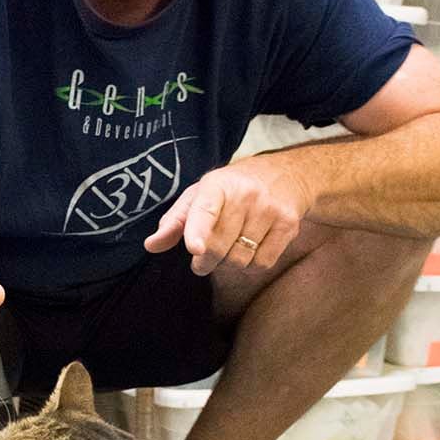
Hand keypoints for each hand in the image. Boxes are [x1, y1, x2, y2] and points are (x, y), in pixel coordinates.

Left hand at [144, 156, 313, 274]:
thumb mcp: (201, 195)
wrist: (286, 174)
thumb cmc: (233, 188)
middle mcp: (246, 194)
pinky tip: (250, 248)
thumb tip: (151, 245)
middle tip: (201, 258)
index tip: (195, 247)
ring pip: (239, 259)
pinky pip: (262, 263)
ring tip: (230, 246)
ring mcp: (270, 210)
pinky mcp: (288, 225)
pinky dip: (251, 265)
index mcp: (217, 184)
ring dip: (229, 262)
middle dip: (205, 261)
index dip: (198, 231)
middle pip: (218, 247)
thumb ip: (175, 222)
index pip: (205, 210)